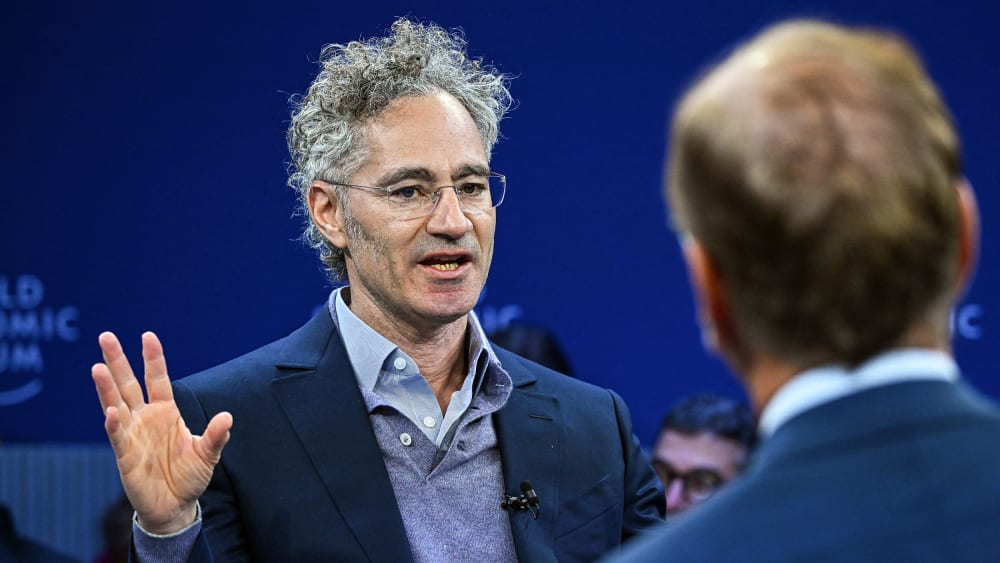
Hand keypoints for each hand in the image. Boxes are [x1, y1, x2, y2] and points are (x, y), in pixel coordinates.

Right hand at [92, 331, 232, 533]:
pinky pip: (118, 436)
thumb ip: (216, 436)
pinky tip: (110, 411)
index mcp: (166, 412)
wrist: (175, 506)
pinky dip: (113, 424)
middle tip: (106, 336)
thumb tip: (227, 417)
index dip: (153, 358)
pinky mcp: (125, 455)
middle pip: (129, 384)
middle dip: (117, 361)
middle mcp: (145, 418)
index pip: (157, 379)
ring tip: (97, 367)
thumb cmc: (189, 477)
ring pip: (116, 404)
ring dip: (107, 387)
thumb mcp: (207, 454)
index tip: (148, 336)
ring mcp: (133, 435)